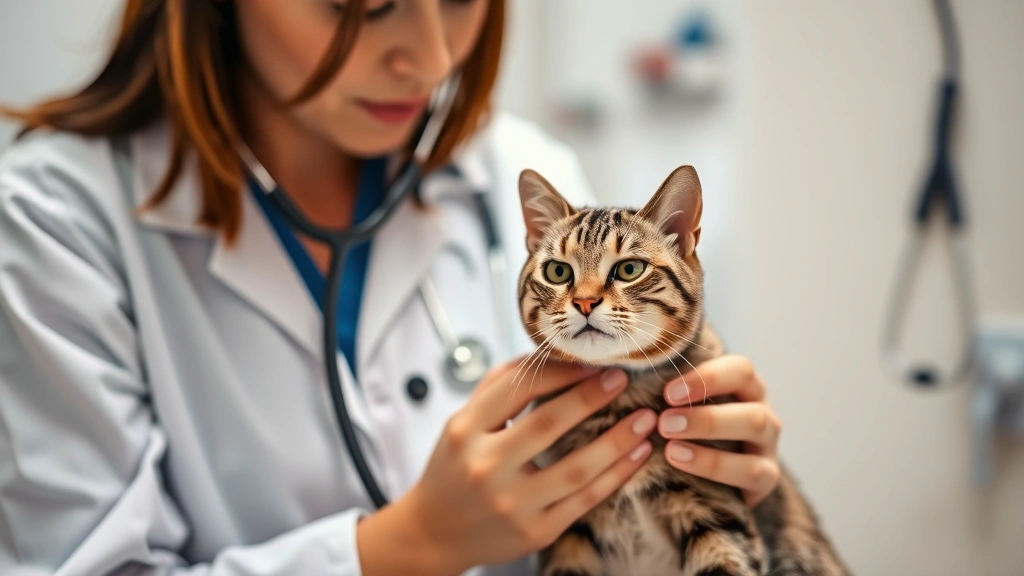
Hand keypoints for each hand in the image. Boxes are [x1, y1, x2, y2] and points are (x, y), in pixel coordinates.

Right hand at [357, 359, 655, 575]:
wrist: (435, 532)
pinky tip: (636, 455)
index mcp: (465, 431)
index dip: (560, 371)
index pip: (518, 388)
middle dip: (593, 397)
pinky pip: (586, 499)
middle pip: (549, 424)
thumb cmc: (453, 469)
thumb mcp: (462, 422)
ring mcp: (512, 503)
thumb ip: (499, 386)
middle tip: (623, 378)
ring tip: (645, 419)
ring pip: (577, 467)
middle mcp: (485, 467)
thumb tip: (549, 355)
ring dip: (618, 440)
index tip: (591, 360)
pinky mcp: (535, 531)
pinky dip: (617, 475)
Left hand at [657, 354, 781, 506]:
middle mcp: (761, 410)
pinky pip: (753, 472)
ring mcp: (767, 445)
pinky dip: (716, 468)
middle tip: (664, 422)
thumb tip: (615, 369)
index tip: (667, 392)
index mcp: (744, 386)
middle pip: (751, 404)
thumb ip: (663, 387)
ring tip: (670, 448)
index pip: (740, 370)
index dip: (707, 378)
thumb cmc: (684, 428)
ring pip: (755, 430)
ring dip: (711, 435)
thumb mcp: (679, 405)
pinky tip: (682, 464)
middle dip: (706, 415)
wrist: (701, 479)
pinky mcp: (767, 477)